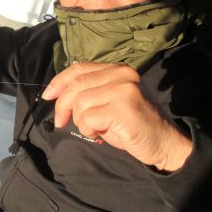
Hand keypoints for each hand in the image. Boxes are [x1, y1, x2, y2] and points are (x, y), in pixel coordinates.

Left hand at [41, 62, 191, 171]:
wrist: (163, 143)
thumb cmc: (131, 126)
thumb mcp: (108, 103)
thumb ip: (89, 92)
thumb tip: (56, 94)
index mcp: (117, 69)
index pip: (80, 68)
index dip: (59, 81)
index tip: (48, 96)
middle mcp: (122, 74)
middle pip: (76, 85)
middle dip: (62, 106)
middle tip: (61, 122)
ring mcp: (124, 88)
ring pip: (80, 101)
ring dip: (80, 120)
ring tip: (93, 129)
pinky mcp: (124, 106)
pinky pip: (89, 117)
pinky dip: (88, 129)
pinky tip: (100, 134)